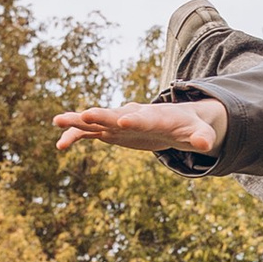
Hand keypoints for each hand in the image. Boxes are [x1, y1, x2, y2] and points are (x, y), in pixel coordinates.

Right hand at [54, 93, 229, 159]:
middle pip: (114, 114)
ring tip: (57, 121)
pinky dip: (76, 137)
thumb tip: (205, 144)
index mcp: (155, 117)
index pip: (144, 117)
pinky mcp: (111, 131)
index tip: (122, 121)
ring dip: (78, 121)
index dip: (134, 119)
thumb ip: (201, 137)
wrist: (179, 120)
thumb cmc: (191, 127)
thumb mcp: (200, 133)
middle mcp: (133, 115)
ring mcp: (119, 122)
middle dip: (101, 115)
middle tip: (85, 115)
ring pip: (96, 121)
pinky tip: (60, 146)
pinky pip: (90, 133)